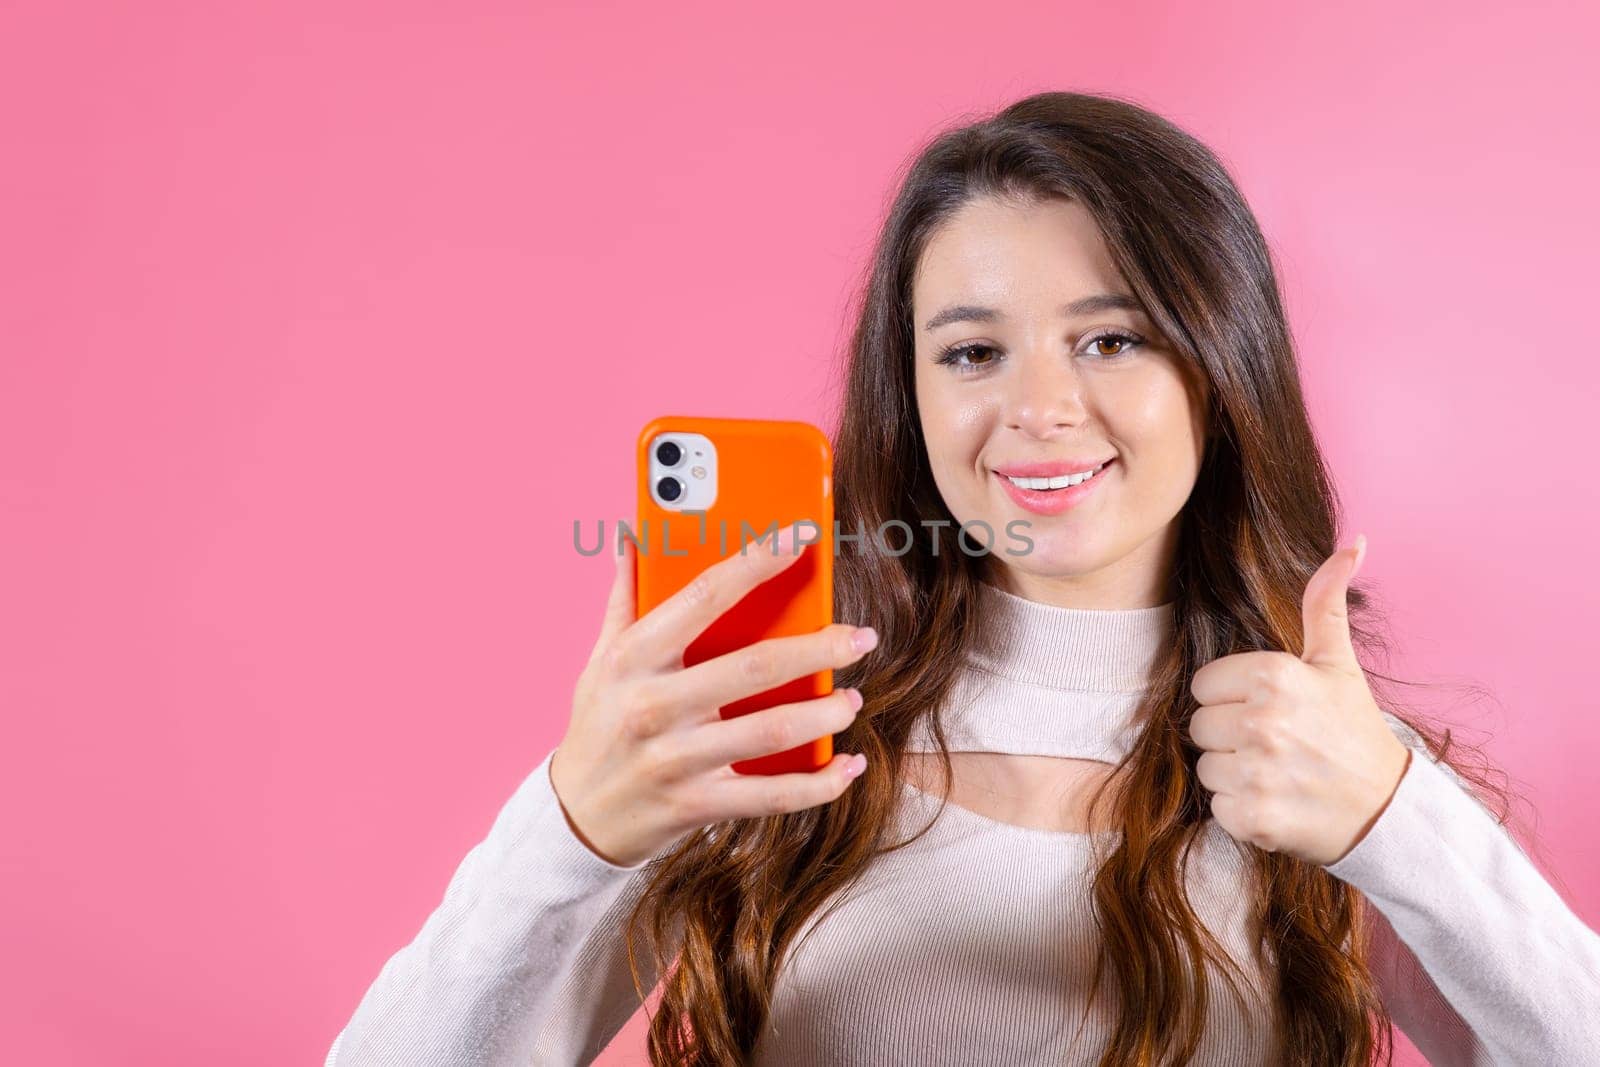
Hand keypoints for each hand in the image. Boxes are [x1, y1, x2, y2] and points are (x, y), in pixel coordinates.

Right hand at [549, 526, 877, 867]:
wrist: (575, 816)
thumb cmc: (597, 726)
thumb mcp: (600, 660)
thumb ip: (625, 598)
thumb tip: (633, 536)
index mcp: (634, 657)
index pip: (705, 595)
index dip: (758, 560)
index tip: (802, 536)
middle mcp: (654, 705)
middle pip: (755, 666)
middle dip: (819, 648)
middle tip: (860, 638)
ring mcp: (677, 759)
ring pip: (771, 731)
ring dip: (825, 713)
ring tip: (851, 699)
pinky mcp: (698, 804)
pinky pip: (772, 796)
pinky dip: (820, 782)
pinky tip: (848, 764)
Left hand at [1187, 534, 1411, 865]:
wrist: (1389, 809)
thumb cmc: (1354, 730)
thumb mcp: (1338, 662)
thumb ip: (1325, 602)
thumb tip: (1352, 543)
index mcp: (1273, 675)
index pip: (1203, 684)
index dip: (1230, 699)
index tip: (1269, 711)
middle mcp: (1261, 720)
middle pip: (1198, 725)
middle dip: (1229, 736)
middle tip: (1276, 745)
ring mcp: (1255, 770)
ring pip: (1203, 766)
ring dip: (1232, 774)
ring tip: (1276, 772)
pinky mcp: (1252, 816)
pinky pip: (1215, 805)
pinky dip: (1239, 810)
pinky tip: (1276, 801)